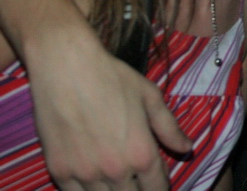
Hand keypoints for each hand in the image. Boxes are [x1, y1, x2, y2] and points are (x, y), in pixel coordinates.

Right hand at [26, 27, 191, 189]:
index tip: (158, 183)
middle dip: (138, 190)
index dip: (160, 187)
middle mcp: (115, 170)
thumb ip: (169, 128)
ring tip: (118, 183)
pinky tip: (93, 183)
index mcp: (142, 153)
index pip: (157, 188)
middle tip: (138, 181)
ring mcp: (84, 174)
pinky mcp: (59, 170)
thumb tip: (187, 148)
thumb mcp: (150, 97)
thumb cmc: (113, 78)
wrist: (67, 68)